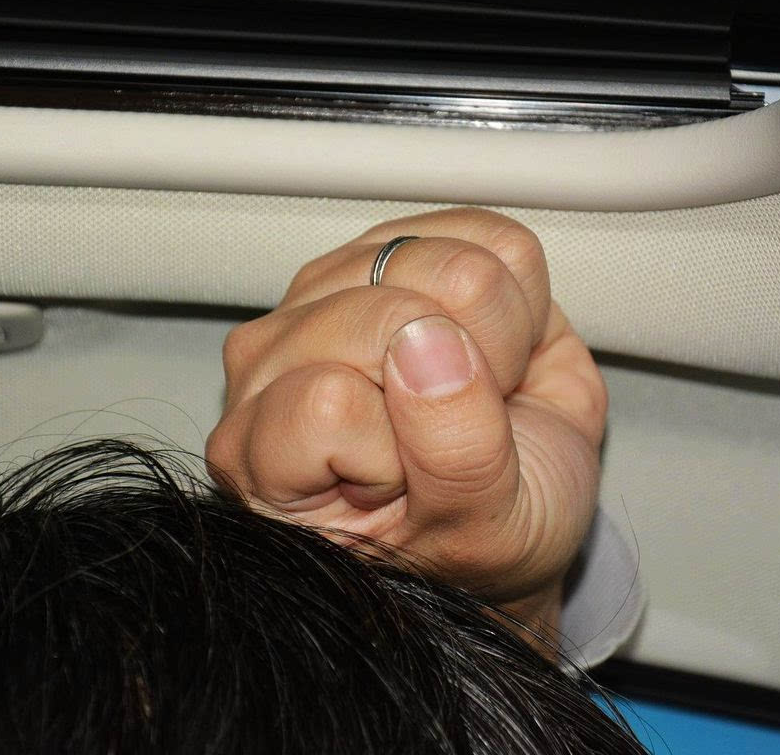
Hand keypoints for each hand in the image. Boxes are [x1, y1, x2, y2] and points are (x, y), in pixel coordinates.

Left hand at [205, 208, 606, 641]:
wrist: (517, 509)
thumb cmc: (476, 544)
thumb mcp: (483, 535)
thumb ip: (455, 454)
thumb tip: (430, 340)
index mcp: (261, 456)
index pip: (329, 399)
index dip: (408, 444)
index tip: (421, 485)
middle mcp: (271, 364)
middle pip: (390, 312)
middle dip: (469, 376)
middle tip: (468, 429)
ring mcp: (325, 293)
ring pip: (442, 259)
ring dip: (496, 335)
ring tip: (479, 391)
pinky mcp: (388, 248)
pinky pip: (488, 235)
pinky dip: (519, 297)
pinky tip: (491, 347)